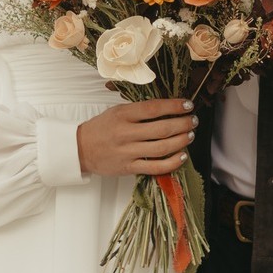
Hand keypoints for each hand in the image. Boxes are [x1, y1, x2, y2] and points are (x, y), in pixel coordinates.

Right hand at [77, 99, 197, 177]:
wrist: (80, 149)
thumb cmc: (101, 128)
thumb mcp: (117, 112)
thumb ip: (139, 110)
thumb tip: (168, 108)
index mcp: (122, 115)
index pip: (153, 108)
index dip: (174, 106)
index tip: (188, 105)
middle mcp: (125, 133)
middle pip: (162, 129)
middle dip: (183, 124)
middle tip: (193, 120)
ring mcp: (127, 152)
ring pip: (161, 148)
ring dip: (181, 141)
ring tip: (190, 135)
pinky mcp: (129, 168)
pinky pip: (155, 167)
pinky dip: (172, 162)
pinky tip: (182, 156)